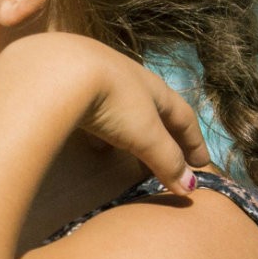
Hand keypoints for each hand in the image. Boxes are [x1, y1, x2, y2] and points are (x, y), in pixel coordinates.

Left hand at [10, 34, 212, 194]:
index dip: (194, 142)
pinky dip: (103, 131)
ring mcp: (96, 78)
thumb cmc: (112, 101)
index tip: (202, 165)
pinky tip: (96, 144)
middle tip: (172, 164)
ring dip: (133, 135)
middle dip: (165, 139)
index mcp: (154, 88)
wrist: (55, 70)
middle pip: (154, 113)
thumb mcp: (144, 134)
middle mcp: (128, 79)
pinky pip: (94, 111)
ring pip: (123, 111)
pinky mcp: (68, 86)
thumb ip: (166, 160)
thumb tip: (190, 188)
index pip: (184, 117)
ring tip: (134, 158)